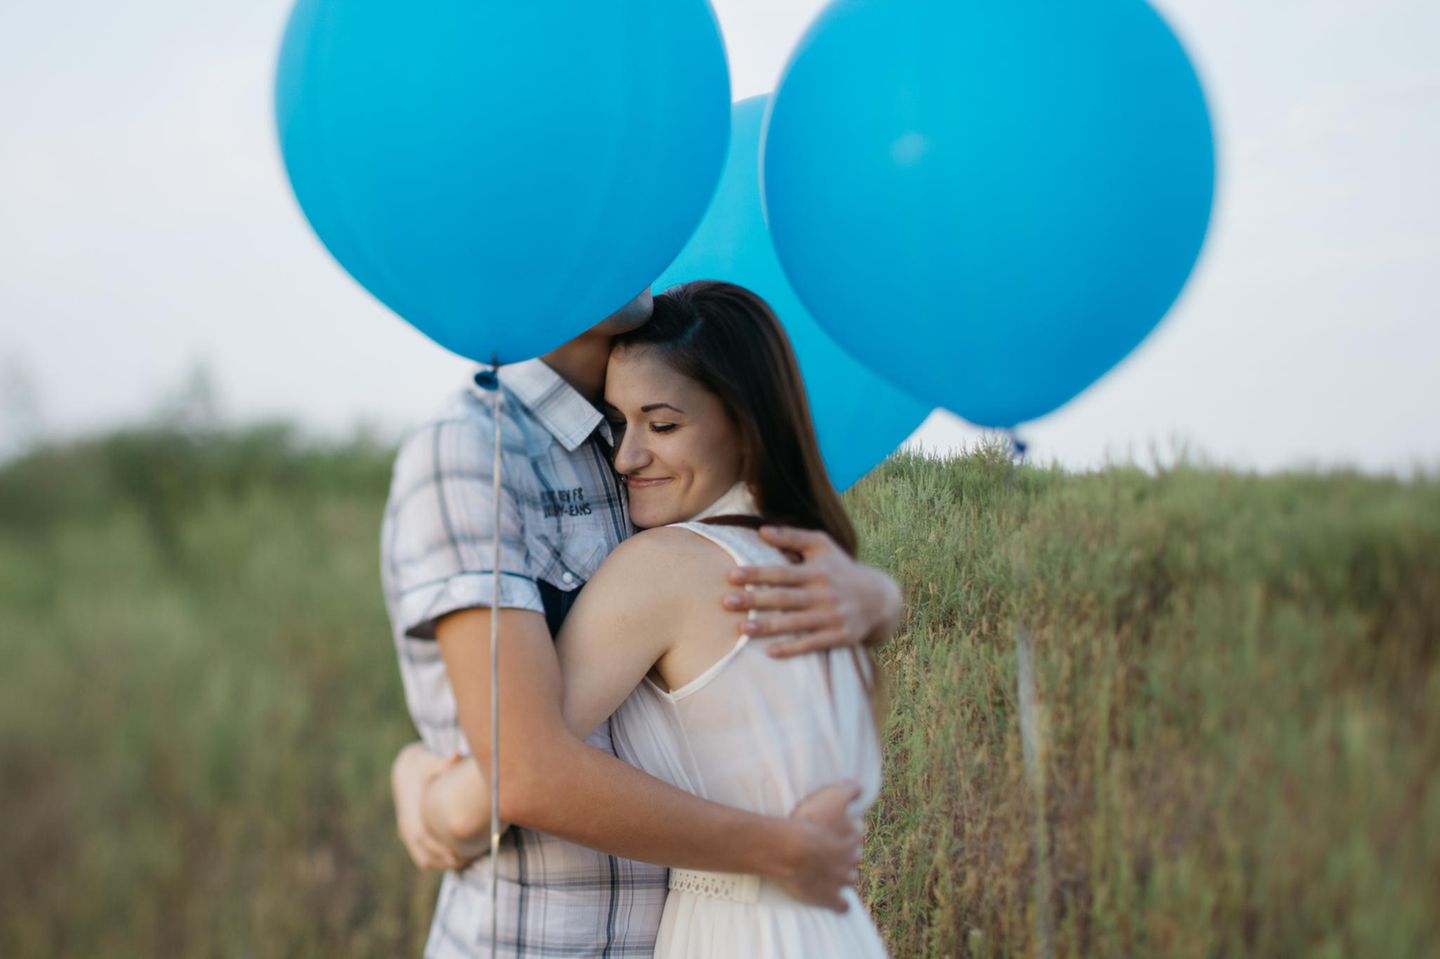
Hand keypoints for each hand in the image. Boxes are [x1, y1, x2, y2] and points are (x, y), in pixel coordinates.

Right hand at [391, 742, 466, 871]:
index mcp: (411, 813)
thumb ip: (443, 763)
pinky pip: (423, 857)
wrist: (406, 772)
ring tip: (466, 863)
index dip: (439, 849)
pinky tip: (458, 859)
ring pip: (423, 860)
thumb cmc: (424, 767)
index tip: (457, 856)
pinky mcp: (412, 837)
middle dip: (445, 861)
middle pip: (424, 855)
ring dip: (442, 865)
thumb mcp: (430, 762)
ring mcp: (407, 834)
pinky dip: (438, 862)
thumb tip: (457, 755)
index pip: (423, 838)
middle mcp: (407, 827)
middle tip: (469, 862)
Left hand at [722, 526, 901, 657]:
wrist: (879, 598)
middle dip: (754, 600)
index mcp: (816, 571)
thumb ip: (792, 537)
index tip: (731, 575)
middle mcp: (824, 593)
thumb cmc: (841, 568)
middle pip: (784, 598)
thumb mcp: (822, 546)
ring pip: (795, 623)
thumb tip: (761, 530)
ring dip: (768, 626)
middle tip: (726, 602)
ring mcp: (832, 616)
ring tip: (742, 629)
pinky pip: (812, 644)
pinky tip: (770, 652)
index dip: (756, 573)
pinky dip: (792, 648)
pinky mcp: (840, 636)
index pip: (781, 572)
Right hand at [774, 781, 863, 911]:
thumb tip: (861, 787)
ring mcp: (840, 880)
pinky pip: (841, 905)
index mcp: (853, 837)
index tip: (837, 828)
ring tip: (837, 874)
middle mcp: (851, 860)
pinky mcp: (828, 897)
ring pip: (850, 879)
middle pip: (854, 857)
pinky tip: (841, 905)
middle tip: (833, 849)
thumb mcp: (832, 795)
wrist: (792, 850)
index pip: (857, 834)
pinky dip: (841, 905)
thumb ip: (850, 790)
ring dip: (846, 876)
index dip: (847, 830)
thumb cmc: (812, 820)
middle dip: (847, 854)